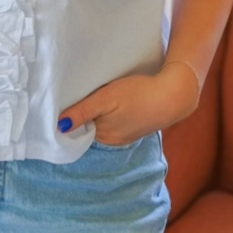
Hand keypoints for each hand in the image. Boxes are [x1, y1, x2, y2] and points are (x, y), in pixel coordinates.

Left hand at [56, 62, 199, 144]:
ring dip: (97, 112)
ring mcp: (124, 135)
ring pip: (101, 124)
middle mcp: (112, 140)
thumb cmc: (139, 94)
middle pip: (88, 127)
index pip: (77, 129)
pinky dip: (111, 113)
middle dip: (83, 113)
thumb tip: (59, 126)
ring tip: (98, 95)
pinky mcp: (134, 127)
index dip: (70, 115)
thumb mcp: (107, 98)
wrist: (173, 95)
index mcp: (103, 136)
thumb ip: (83, 111)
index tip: (66, 100)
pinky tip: (115, 102)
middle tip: (80, 92)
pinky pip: (114, 122)